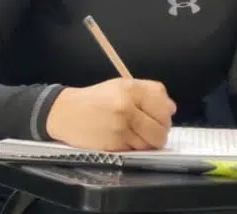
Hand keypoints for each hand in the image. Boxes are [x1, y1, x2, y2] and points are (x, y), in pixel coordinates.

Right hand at [45, 78, 176, 151]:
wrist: (65, 113)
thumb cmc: (94, 99)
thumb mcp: (120, 86)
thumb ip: (148, 93)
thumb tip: (171, 108)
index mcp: (130, 88)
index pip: (163, 104)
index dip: (166, 114)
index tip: (161, 118)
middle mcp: (127, 106)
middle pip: (162, 125)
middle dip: (161, 130)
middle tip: (151, 129)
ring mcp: (121, 126)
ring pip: (152, 141)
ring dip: (150, 141)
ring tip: (138, 135)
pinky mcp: (114, 144)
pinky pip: (137, 149)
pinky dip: (136, 147)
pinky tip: (127, 140)